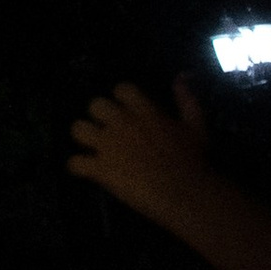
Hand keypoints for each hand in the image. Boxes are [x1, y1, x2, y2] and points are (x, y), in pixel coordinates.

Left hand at [68, 73, 218, 227]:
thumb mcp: (196, 126)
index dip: (121, 99)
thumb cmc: (193, 161)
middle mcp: (122, 123)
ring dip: (82, 137)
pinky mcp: (100, 168)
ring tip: (91, 148)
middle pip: (95, 104)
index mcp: (144, 111)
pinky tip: (85, 172)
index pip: (122, 89)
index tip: (125, 109)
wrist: (184, 193)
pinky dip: (77, 167)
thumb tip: (180, 77)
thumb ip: (186, 100)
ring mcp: (108, 145)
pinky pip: (74, 162)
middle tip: (107, 131)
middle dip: (98, 116)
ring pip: (77, 129)